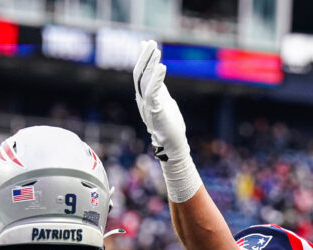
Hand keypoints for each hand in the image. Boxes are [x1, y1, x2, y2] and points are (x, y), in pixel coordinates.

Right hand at [133, 40, 189, 162]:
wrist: (173, 145)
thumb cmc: (170, 126)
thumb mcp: (165, 101)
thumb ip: (160, 89)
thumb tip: (159, 75)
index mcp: (145, 97)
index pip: (141, 74)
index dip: (142, 59)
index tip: (145, 43)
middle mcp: (142, 100)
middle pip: (139, 74)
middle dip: (144, 57)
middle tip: (150, 42)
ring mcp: (147, 106)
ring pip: (144, 80)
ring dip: (150, 64)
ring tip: (156, 50)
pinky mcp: (155, 111)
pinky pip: (153, 92)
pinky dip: (156, 79)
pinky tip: (161, 67)